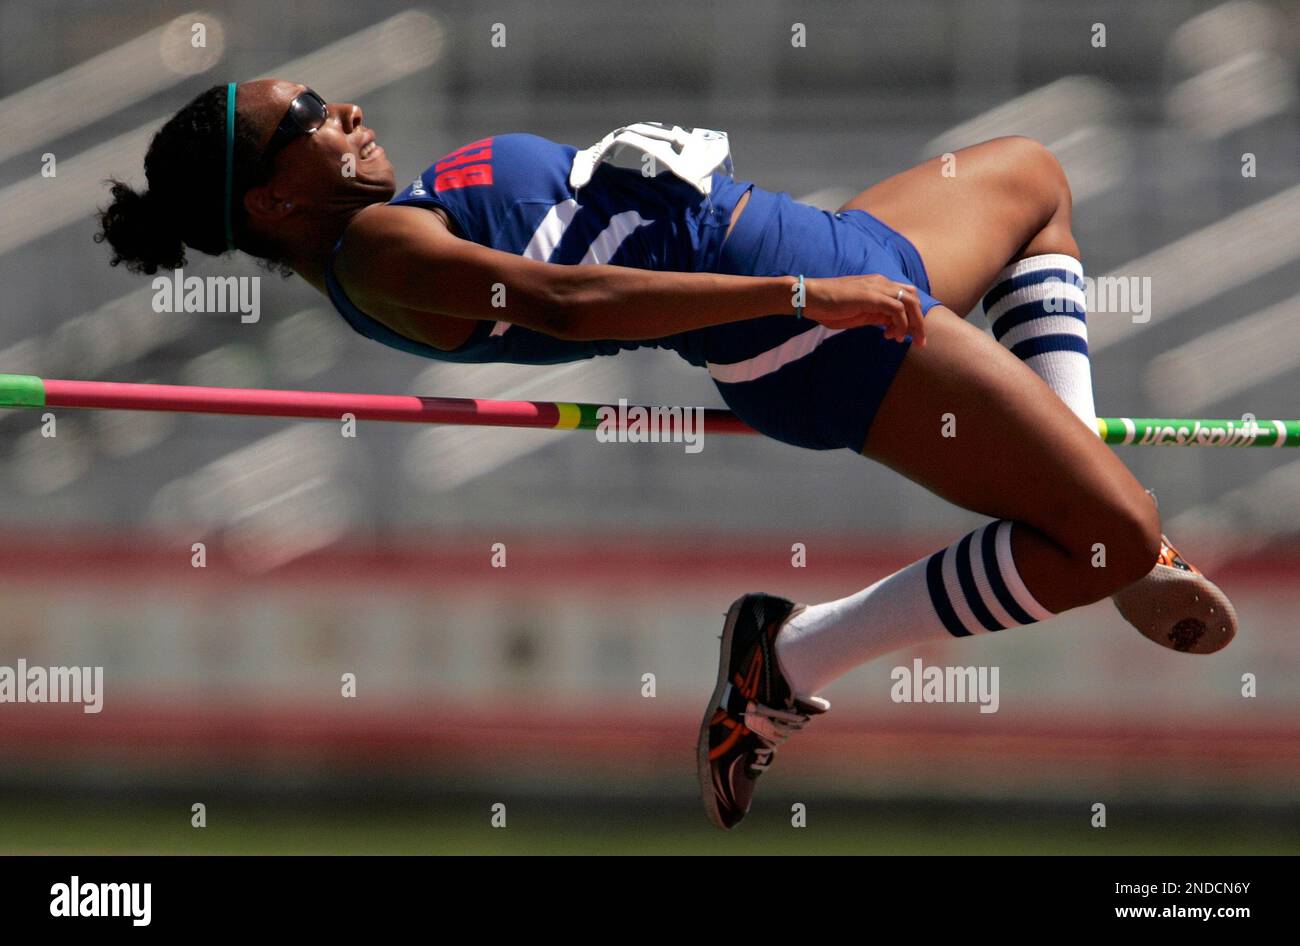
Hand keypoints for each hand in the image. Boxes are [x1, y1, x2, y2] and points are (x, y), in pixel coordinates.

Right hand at [802, 274, 925, 346]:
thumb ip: (875, 316)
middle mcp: (882, 283)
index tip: (904, 336)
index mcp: (878, 286)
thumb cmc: (829, 307)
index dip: (911, 316)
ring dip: (914, 324)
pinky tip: (893, 336)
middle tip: (920, 342)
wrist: (811, 297)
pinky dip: (900, 324)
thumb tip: (890, 324)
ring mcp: (878, 288)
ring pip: (910, 303)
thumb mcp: (858, 313)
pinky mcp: (872, 296)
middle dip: (919, 321)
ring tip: (908, 341)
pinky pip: (897, 309)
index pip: (906, 297)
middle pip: (913, 298)